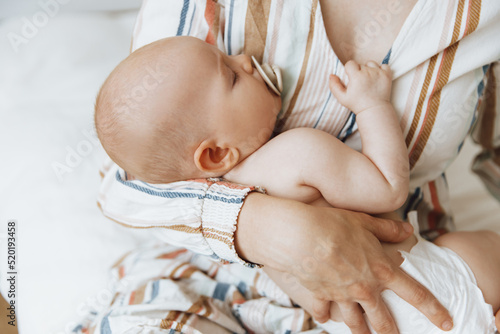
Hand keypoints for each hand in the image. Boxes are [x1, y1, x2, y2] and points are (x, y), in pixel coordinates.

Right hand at [236, 193, 452, 333]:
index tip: (446, 323)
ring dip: (361, 332)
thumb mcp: (364, 221)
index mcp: (381, 271)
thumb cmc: (333, 224)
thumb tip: (407, 230)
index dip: (433, 310)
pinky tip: (325, 314)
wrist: (299, 235)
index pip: (415, 294)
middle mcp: (364, 289)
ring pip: (355, 324)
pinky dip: (326, 315)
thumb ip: (387, 229)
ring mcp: (341, 297)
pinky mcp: (319, 298)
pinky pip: (324, 313)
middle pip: (383, 320)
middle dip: (392, 332)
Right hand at [329, 60, 391, 113]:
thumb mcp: (342, 98)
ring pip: (371, 63)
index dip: (349, 70)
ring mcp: (378, 73)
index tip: (351, 78)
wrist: (374, 110)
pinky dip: (381, 69)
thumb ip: (334, 86)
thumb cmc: (357, 105)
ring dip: (369, 69)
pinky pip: (384, 65)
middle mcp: (368, 72)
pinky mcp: (387, 75)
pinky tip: (377, 76)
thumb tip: (332, 75)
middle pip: (360, 64)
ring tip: (368, 79)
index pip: (350, 63)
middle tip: (360, 82)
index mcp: (356, 76)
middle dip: (359, 71)